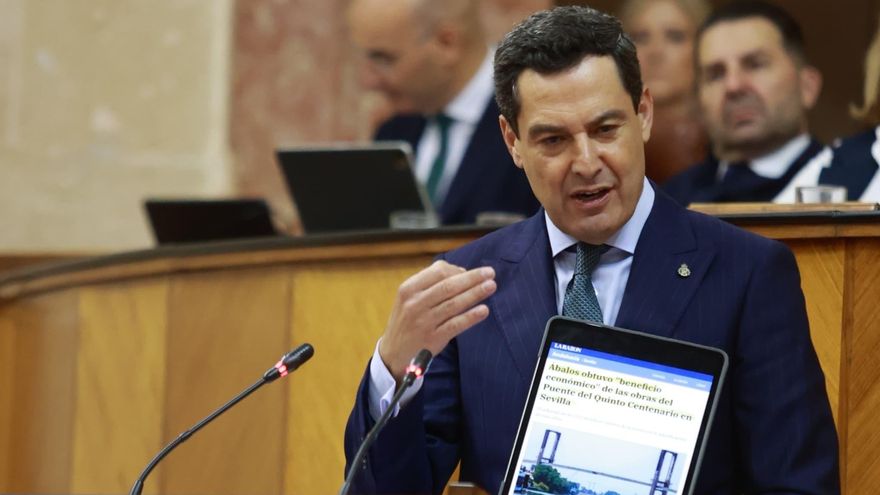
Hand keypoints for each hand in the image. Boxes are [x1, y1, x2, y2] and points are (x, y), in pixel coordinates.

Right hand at [378, 260, 496, 382]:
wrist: (394, 352)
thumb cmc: (407, 320)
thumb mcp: (409, 298)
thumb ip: (430, 284)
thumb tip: (462, 272)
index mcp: (408, 289)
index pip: (438, 271)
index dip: (458, 270)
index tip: (472, 273)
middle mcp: (415, 303)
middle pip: (449, 286)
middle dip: (473, 278)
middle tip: (490, 273)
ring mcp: (424, 321)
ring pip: (454, 304)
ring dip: (476, 293)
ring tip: (491, 286)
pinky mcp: (433, 338)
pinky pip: (456, 324)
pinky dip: (471, 316)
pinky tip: (484, 310)